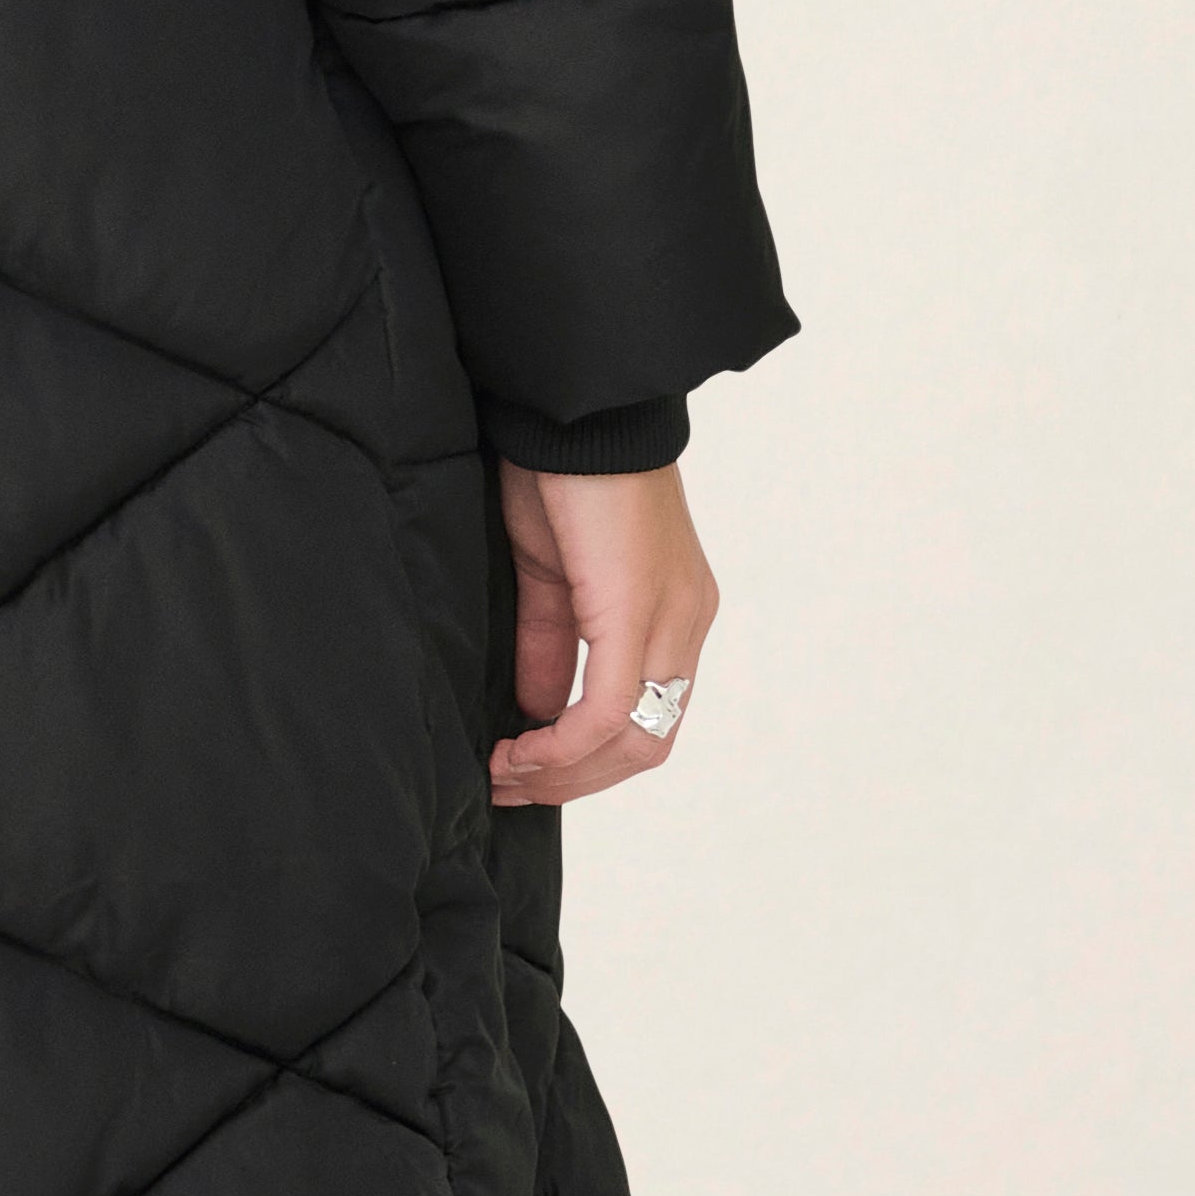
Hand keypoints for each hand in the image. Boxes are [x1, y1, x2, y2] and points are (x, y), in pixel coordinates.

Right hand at [486, 460, 718, 810]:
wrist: (573, 409)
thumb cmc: (560, 474)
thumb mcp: (552, 576)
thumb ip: (551, 646)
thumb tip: (539, 712)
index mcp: (673, 611)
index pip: (648, 718)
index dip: (586, 759)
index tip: (523, 768)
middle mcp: (688, 621)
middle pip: (649, 744)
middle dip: (575, 780)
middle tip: (511, 785)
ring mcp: (673, 619)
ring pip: (637, 740)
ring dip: (566, 772)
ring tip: (507, 772)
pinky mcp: (638, 611)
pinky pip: (612, 710)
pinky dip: (563, 743)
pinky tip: (520, 748)